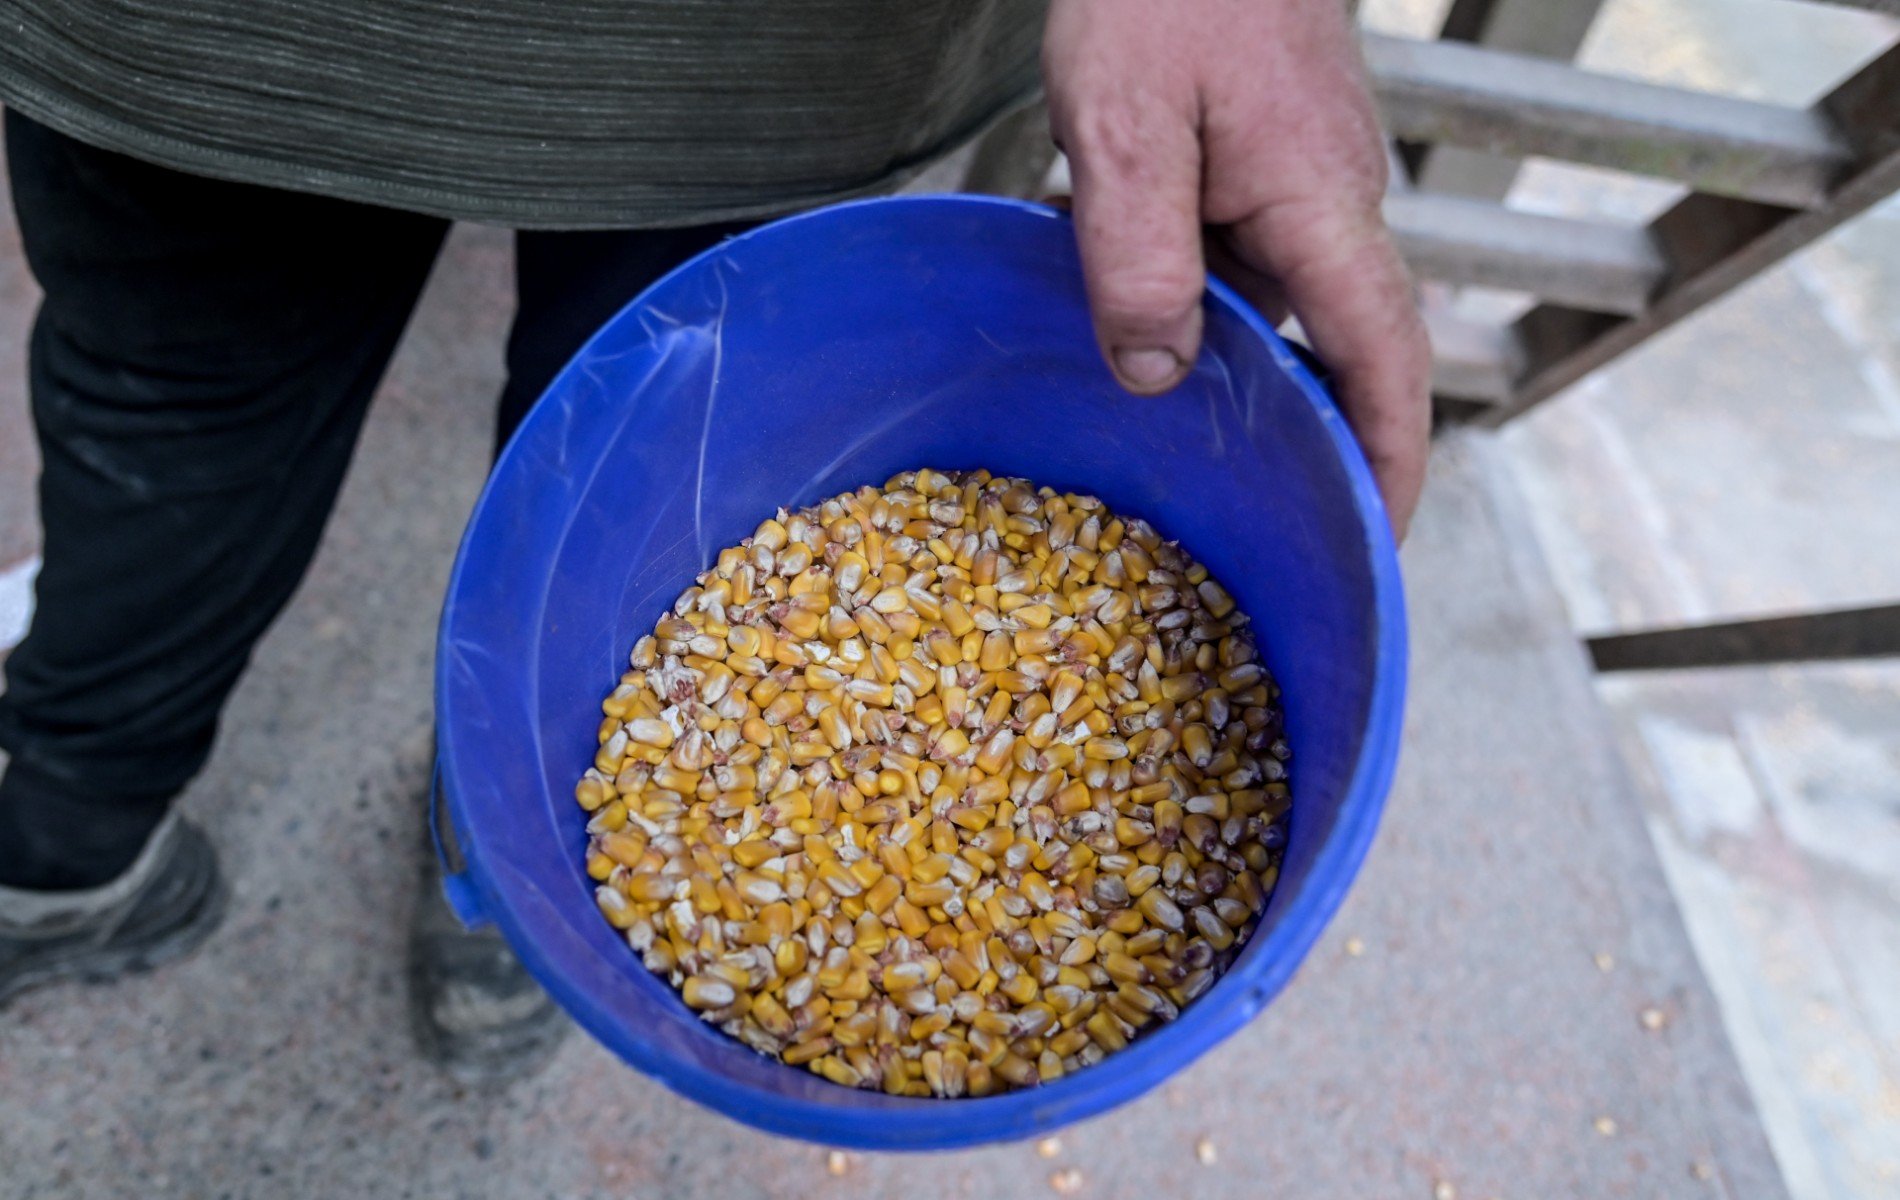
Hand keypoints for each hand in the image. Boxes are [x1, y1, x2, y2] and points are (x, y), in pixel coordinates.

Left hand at [1043, 0, 1430, 538]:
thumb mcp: (1127, 126)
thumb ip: (1140, 255)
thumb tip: (1159, 374)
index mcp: (1320, 208)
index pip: (1382, 364)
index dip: (1389, 460)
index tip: (1376, 539)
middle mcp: (1331, 205)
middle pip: (1338, 350)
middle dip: (1308, 439)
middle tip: (1256, 520)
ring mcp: (1302, 181)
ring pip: (1275, 305)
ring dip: (1225, 361)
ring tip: (1163, 422)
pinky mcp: (1265, 159)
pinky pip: (1240, 255)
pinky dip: (1191, 294)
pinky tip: (1123, 295)